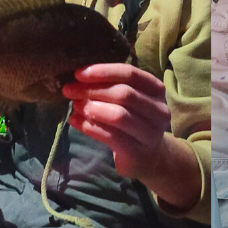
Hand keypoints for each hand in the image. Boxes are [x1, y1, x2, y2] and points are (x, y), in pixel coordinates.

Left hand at [63, 63, 171, 180]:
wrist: (147, 156)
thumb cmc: (133, 121)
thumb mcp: (130, 100)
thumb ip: (112, 87)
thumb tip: (79, 78)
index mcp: (157, 90)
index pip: (130, 74)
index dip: (104, 72)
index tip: (78, 74)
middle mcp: (159, 110)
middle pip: (124, 94)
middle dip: (93, 90)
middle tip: (69, 90)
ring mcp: (150, 132)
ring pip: (118, 115)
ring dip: (92, 108)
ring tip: (74, 106)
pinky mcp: (137, 151)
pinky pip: (111, 136)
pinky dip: (89, 127)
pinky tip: (75, 121)